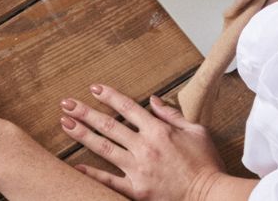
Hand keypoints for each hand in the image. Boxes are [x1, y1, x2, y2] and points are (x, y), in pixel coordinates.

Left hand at [61, 87, 230, 200]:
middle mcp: (145, 147)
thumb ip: (172, 114)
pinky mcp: (137, 190)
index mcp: (159, 130)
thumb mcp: (196, 131)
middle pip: (109, 125)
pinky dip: (92, 174)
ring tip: (65, 124)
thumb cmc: (207, 164)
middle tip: (66, 103)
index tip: (94, 88)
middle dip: (85, 112)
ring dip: (83, 135)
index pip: (127, 107)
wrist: (211, 196)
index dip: (109, 96)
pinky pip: (109, 181)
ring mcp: (139, 169)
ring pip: (104, 148)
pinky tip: (76, 166)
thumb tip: (154, 99)